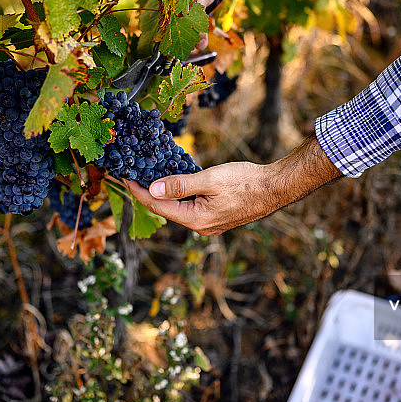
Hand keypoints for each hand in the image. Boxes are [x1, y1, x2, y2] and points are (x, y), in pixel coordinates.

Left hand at [127, 135, 343, 234]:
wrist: (275, 187)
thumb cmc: (245, 181)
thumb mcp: (209, 179)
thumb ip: (179, 185)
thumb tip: (152, 189)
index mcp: (196, 220)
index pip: (158, 206)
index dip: (139, 191)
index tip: (124, 177)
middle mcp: (200, 227)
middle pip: (165, 210)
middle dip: (148, 193)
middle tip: (132, 174)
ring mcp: (208, 224)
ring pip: (177, 209)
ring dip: (163, 194)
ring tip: (148, 176)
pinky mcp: (216, 217)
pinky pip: (190, 207)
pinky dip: (179, 195)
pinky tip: (174, 182)